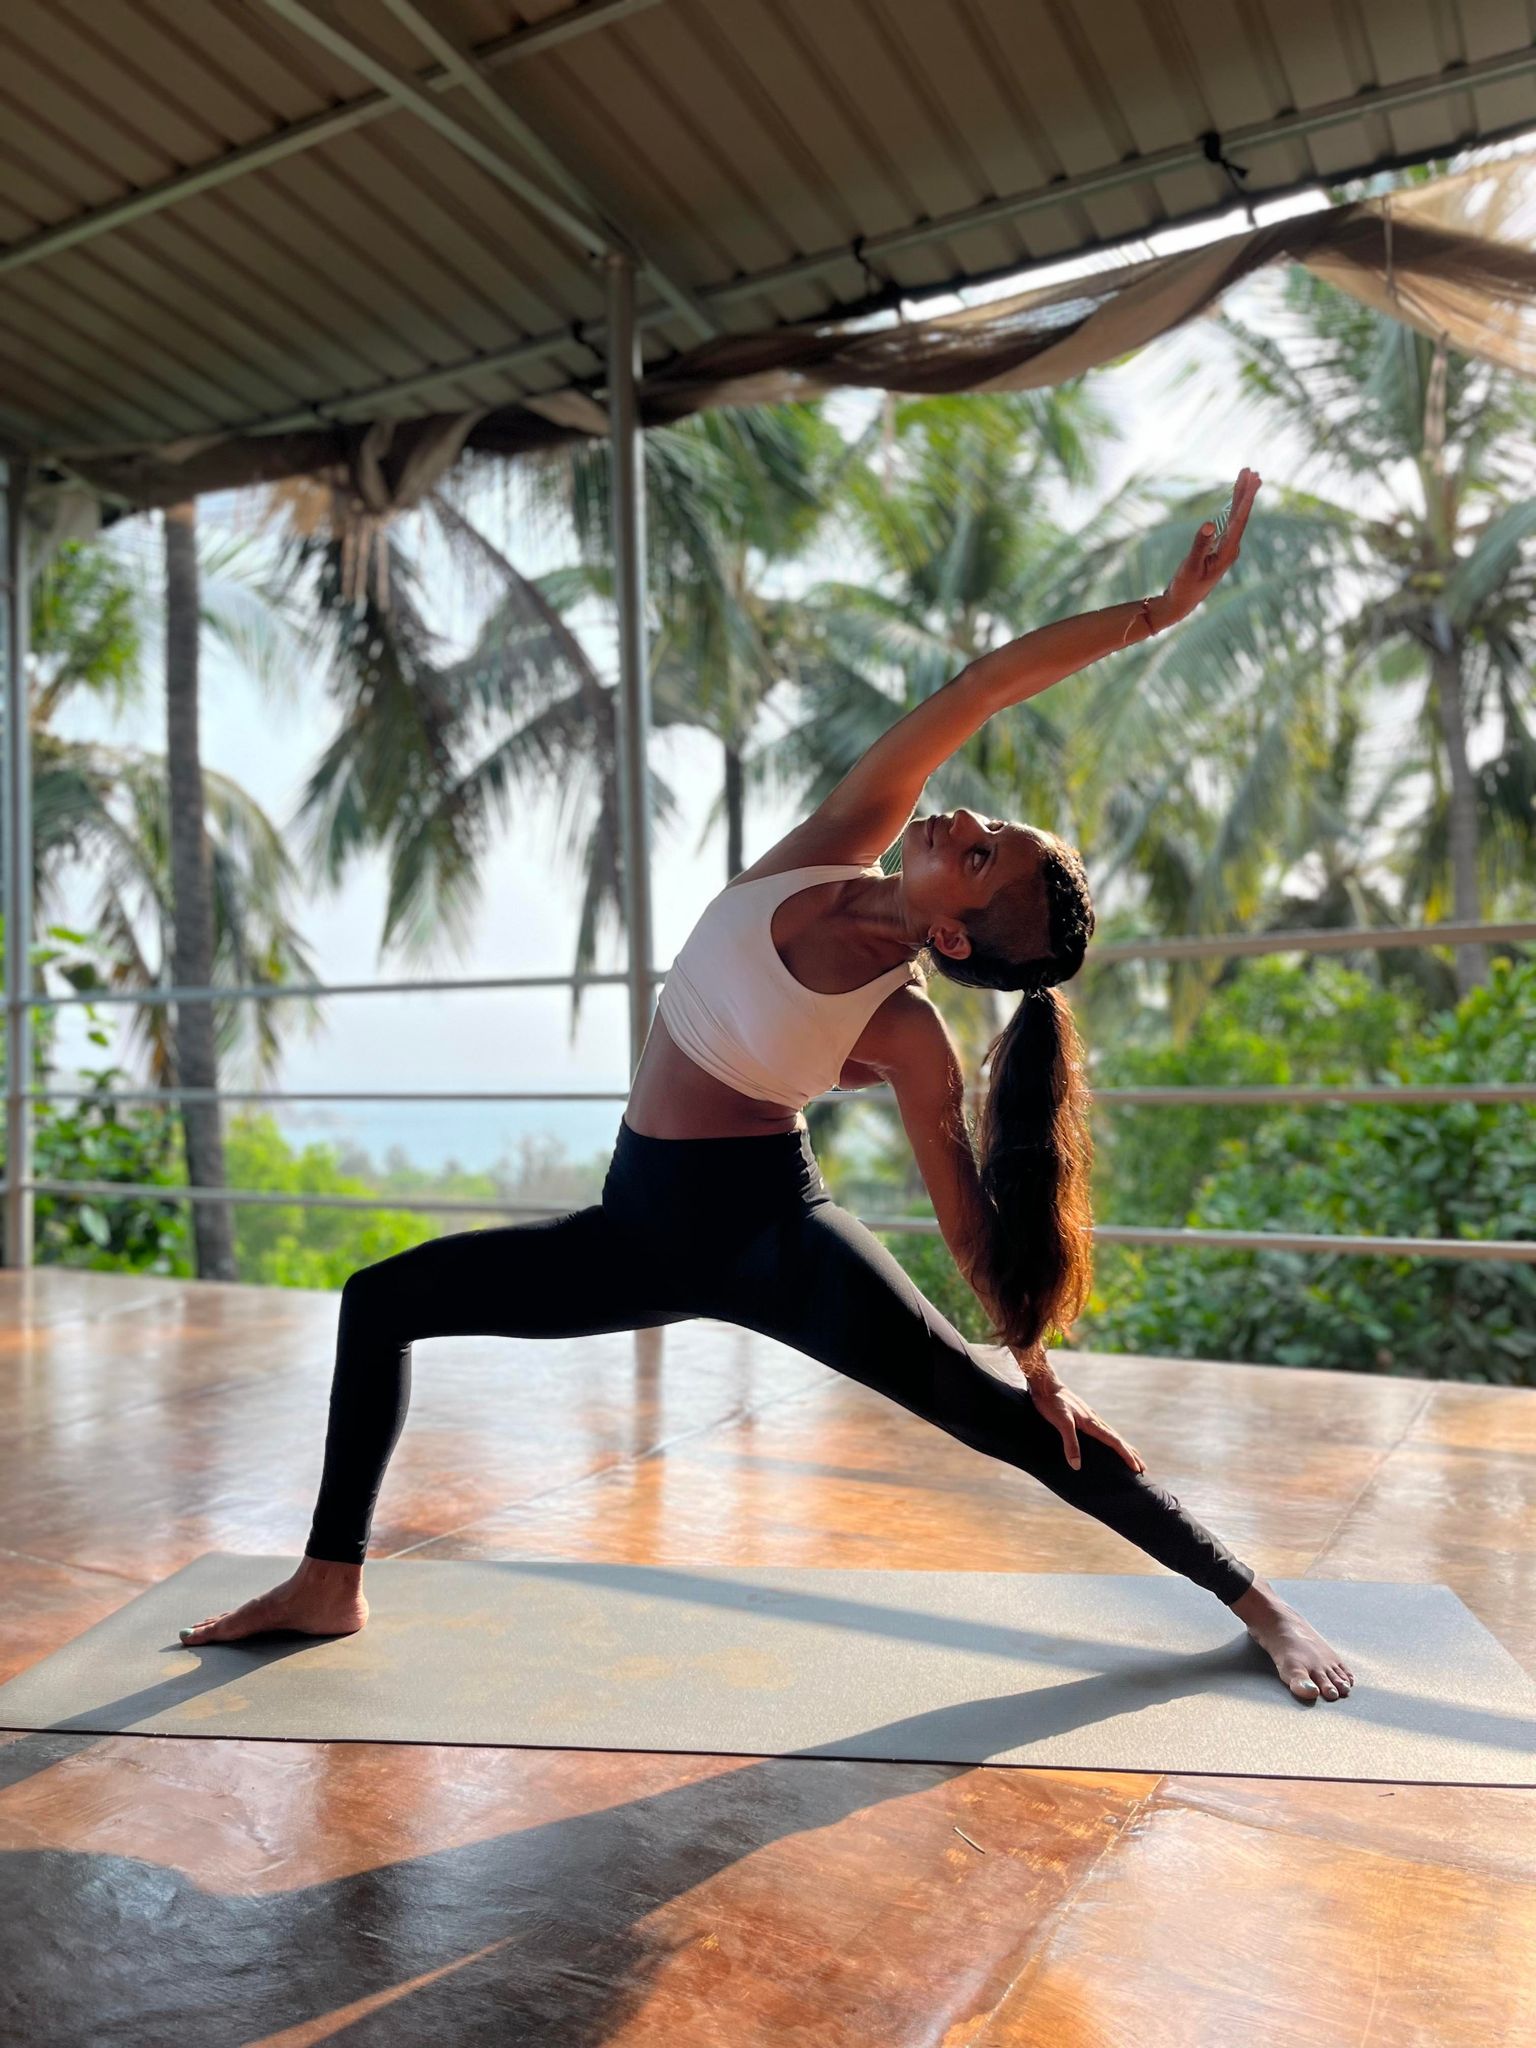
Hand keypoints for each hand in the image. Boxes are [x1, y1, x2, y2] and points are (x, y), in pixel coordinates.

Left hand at [1025, 1371, 1146, 1474]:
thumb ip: (1070, 1443)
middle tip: (1143, 1468)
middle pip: (1118, 1439)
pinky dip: (1111, 1439)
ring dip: (1123, 1446)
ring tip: (1132, 1455)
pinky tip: (1108, 1440)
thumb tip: (1077, 1466)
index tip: (1137, 1468)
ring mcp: (1089, 1417)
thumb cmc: (1052, 1403)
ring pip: (1112, 1434)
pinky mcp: (1083, 1415)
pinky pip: (1102, 1430)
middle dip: (1130, 1454)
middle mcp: (1094, 1420)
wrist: (1046, 1384)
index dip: (1126, 1455)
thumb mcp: (1061, 1423)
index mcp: (1092, 1423)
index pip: (1115, 1442)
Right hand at [1153, 466, 1260, 628]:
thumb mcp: (1189, 566)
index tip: (1252, 479)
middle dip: (1247, 492)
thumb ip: (1199, 545)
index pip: (1240, 519)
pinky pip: (1230, 522)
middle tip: (1253, 471)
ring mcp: (1228, 548)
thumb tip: (1209, 524)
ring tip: (1247, 476)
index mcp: (1228, 552)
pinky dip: (1233, 507)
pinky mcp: (1221, 548)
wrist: (1183, 603)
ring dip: (1242, 497)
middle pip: (1243, 515)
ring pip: (1238, 517)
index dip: (1246, 498)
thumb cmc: (1185, 587)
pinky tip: (1236, 498)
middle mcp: (1232, 549)